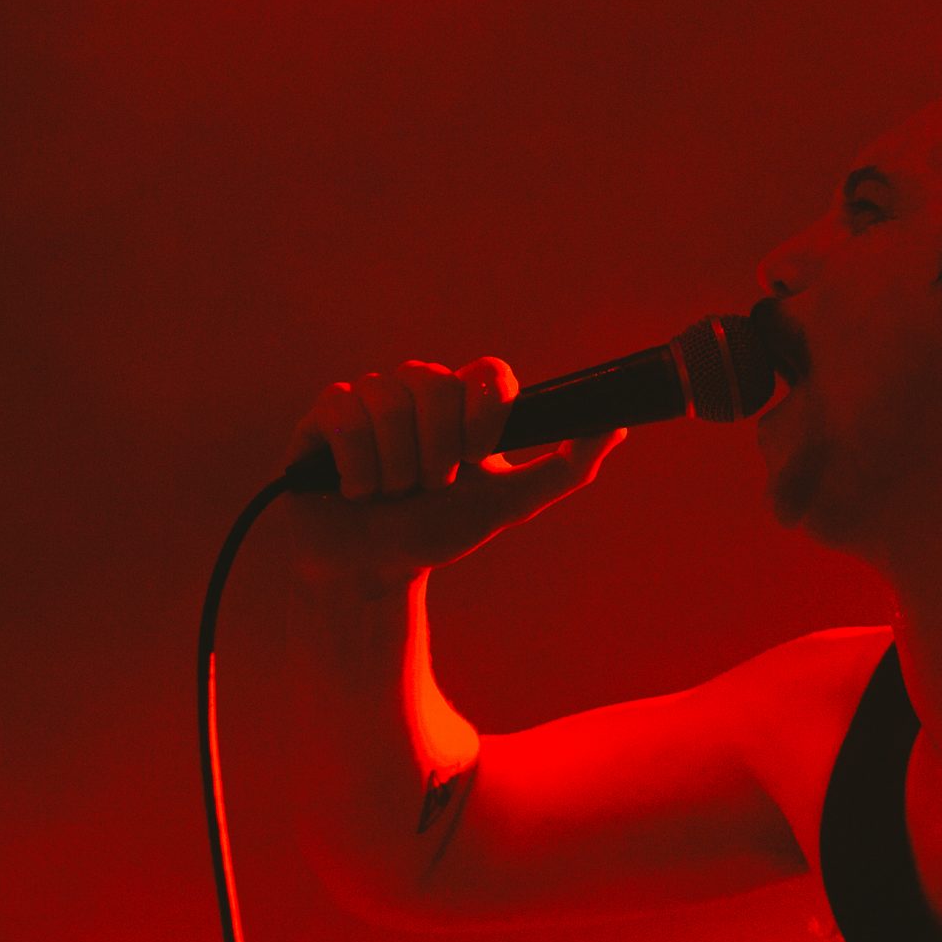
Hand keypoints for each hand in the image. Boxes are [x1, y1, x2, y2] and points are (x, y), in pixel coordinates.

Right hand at [283, 356, 624, 591]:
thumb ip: (566, 468)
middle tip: (430, 486)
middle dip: (434, 451)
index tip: (478, 458)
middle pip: (432, 383)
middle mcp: (419, 389)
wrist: (373, 569)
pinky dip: (356, 464)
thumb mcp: (510, 503)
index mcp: (465, 402)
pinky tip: (354, 489)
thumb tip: (616, 426)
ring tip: (392, 493)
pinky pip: (343, 412)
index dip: (484, 412)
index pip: (488, 372)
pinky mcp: (325, 412)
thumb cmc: (439, 531)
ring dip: (395, 467)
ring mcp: (370, 396)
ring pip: (386, 402)